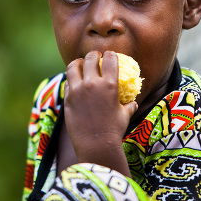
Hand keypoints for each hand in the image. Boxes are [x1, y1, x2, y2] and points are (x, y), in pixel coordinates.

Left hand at [63, 51, 137, 174]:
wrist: (96, 146)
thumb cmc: (114, 131)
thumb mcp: (125, 116)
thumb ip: (129, 106)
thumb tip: (133, 103)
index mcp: (110, 84)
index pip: (110, 59)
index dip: (110, 55)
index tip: (110, 55)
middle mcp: (92, 84)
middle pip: (90, 58)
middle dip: (93, 55)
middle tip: (94, 57)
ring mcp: (77, 90)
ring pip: (73, 66)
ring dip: (77, 63)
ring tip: (79, 64)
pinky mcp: (67, 98)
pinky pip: (67, 82)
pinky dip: (71, 80)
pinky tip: (74, 82)